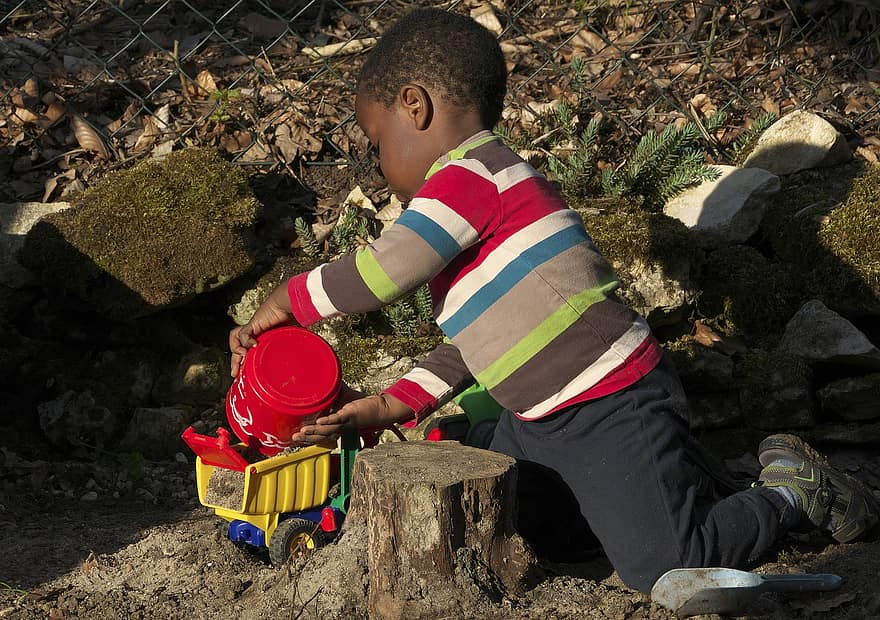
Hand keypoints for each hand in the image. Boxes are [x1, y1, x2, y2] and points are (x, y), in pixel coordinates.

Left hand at [229, 283, 296, 376]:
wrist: (290, 305)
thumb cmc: (294, 318)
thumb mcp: (293, 338)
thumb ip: (294, 347)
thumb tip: (304, 358)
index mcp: (263, 338)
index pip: (248, 351)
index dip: (245, 361)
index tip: (245, 373)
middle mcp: (256, 334)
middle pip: (238, 347)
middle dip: (235, 361)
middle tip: (235, 372)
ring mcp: (253, 328)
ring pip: (235, 339)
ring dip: (235, 350)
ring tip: (242, 357)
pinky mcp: (252, 323)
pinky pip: (242, 334)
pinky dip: (245, 341)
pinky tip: (253, 345)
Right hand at [292, 390, 413, 444]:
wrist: (380, 407)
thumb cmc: (361, 403)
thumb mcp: (341, 395)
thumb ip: (330, 388)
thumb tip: (319, 376)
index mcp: (335, 424)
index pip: (319, 433)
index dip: (307, 436)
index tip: (293, 437)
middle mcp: (338, 427)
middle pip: (321, 436)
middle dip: (307, 438)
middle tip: (293, 438)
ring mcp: (344, 423)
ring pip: (327, 430)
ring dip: (314, 432)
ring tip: (302, 432)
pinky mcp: (350, 415)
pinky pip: (338, 419)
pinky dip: (328, 421)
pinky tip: (319, 422)